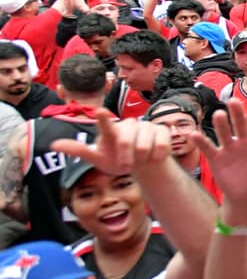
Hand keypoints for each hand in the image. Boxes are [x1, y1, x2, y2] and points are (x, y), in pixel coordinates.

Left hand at [52, 110, 171, 179]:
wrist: (142, 163)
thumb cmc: (116, 159)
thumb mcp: (97, 158)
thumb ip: (79, 150)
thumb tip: (53, 144)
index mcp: (112, 131)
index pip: (106, 124)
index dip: (103, 119)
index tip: (100, 112)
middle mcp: (128, 125)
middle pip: (125, 142)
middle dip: (125, 159)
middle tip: (126, 167)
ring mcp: (146, 126)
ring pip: (144, 146)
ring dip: (141, 159)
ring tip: (140, 160)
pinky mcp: (161, 130)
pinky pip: (161, 145)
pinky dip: (157, 156)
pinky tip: (154, 156)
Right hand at [192, 95, 246, 215]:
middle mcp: (245, 140)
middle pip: (240, 123)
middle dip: (237, 112)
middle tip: (233, 101)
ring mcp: (230, 148)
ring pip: (224, 133)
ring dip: (221, 124)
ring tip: (219, 115)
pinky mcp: (217, 158)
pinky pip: (208, 148)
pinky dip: (201, 142)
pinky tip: (194, 134)